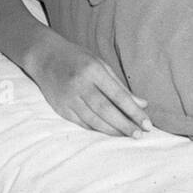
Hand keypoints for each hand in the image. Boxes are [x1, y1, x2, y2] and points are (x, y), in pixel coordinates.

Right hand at [26, 35, 151, 138]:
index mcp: (93, 70)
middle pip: (106, 110)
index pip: (118, 95)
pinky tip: (109, 133)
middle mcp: (80, 85)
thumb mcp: (100, 64)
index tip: (147, 123)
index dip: (134, 111)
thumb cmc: (77, 58)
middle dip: (125, 125)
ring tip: (128, 136)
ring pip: (94, 120)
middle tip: (140, 134)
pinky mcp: (61, 108)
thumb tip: (141, 103)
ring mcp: (69, 98)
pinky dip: (97, 129)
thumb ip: (120, 85)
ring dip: (113, 130)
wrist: (45, 56)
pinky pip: (82, 123)